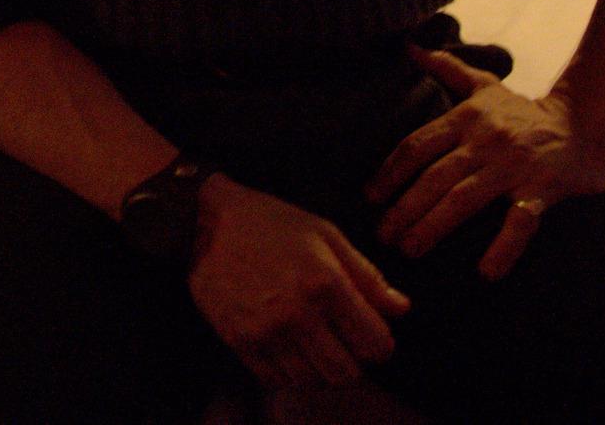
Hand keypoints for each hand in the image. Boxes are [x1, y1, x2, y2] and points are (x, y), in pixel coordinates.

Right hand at [188, 174, 410, 388]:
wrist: (204, 223)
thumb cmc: (270, 222)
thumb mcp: (326, 234)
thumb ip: (366, 275)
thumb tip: (400, 310)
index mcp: (326, 283)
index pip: (376, 345)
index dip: (379, 342)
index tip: (369, 332)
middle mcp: (298, 314)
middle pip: (346, 373)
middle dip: (352, 361)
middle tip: (341, 340)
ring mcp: (266, 332)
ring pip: (312, 381)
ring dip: (319, 368)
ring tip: (313, 342)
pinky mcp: (239, 342)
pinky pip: (276, 380)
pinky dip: (288, 371)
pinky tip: (286, 346)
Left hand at [366, 47, 604, 278]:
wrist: (587, 123)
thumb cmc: (525, 112)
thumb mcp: (485, 85)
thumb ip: (447, 69)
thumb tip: (409, 46)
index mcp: (466, 119)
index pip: (417, 145)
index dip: (389, 172)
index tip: (369, 198)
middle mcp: (484, 140)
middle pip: (434, 175)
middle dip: (404, 206)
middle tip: (382, 236)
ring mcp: (513, 165)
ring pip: (465, 197)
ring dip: (434, 225)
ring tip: (411, 249)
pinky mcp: (543, 188)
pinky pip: (520, 221)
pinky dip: (503, 247)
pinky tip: (486, 273)